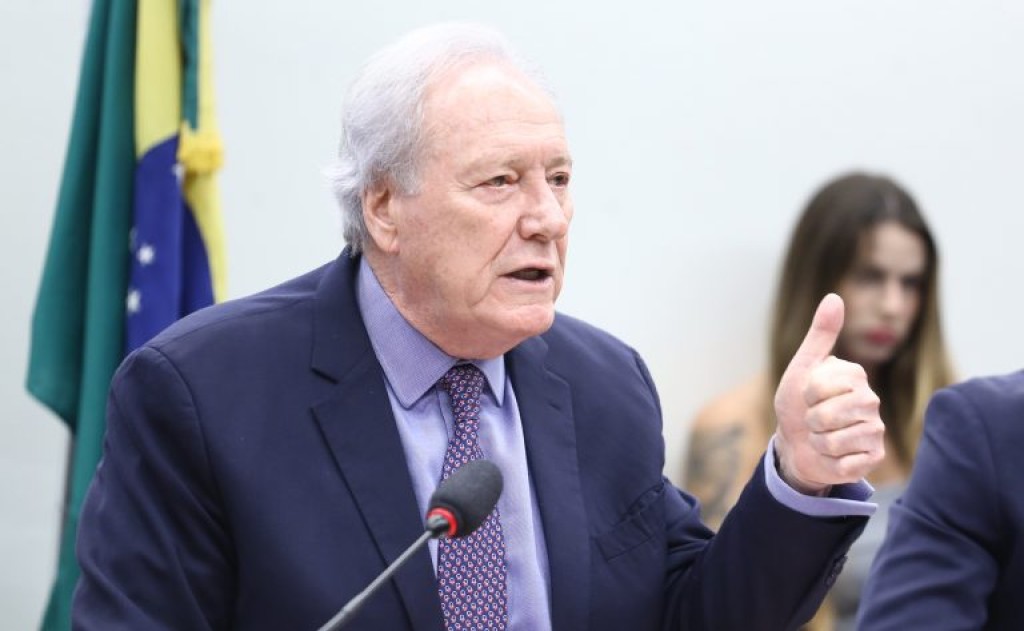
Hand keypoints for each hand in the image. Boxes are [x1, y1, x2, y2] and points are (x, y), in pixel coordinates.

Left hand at [773, 293, 884, 494]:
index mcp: (855, 375)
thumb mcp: (803, 367)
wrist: (796, 443)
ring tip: (821, 436)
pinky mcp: (873, 457)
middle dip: (810, 420)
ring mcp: (875, 430)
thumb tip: (835, 296)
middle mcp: (871, 401)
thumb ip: (820, 334)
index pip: (820, 387)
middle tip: (814, 419)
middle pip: (828, 415)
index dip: (805, 394)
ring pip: (833, 441)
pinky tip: (833, 455)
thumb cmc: (798, 403)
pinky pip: (844, 463)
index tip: (808, 395)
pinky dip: (829, 461)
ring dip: (817, 442)